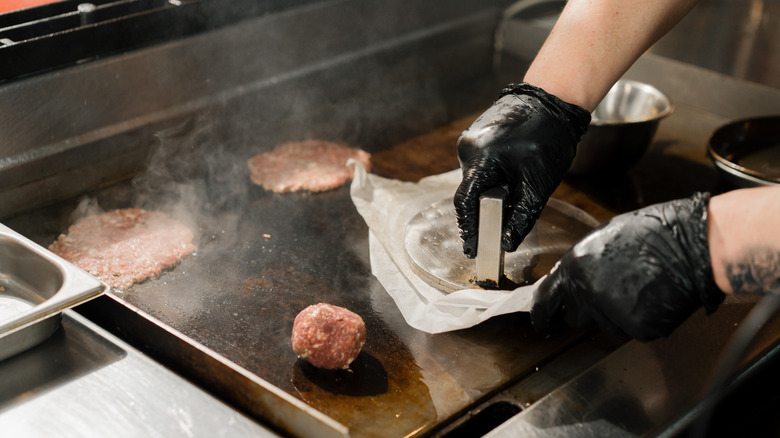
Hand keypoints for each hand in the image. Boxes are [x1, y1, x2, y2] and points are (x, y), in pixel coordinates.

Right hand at [454, 83, 590, 257]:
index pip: (465, 204)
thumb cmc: (549, 137)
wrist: (552, 98)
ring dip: (490, 191)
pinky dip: (492, 177)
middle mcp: (468, 148)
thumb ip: (521, 215)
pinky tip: (511, 175)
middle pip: (469, 192)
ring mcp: (469, 139)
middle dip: (485, 209)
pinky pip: (479, 165)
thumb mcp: (539, 183)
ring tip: (515, 190)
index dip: (468, 230)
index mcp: (480, 158)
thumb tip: (508, 242)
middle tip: (502, 225)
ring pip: (475, 179)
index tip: (472, 249)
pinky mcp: (476, 136)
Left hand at [530, 193, 725, 341]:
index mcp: (574, 267)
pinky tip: (653, 297)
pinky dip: (643, 319)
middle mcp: (588, 292)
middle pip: (576, 317)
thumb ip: (580, 264)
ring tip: (639, 286)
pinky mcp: (638, 327)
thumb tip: (569, 281)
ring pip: (606, 324)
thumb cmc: (653, 233)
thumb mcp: (602, 238)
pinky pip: (633, 330)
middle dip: (587, 311)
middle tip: (611, 294)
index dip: (543, 315)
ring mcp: (613, 312)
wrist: (692, 244)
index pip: (545, 302)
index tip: (543, 323)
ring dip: (618, 313)